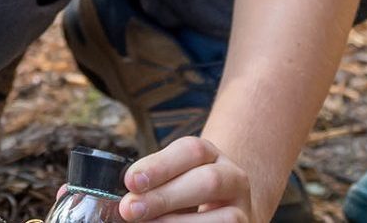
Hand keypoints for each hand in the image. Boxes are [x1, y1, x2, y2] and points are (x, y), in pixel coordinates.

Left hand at [120, 137, 256, 222]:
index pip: (192, 150)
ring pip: (222, 218)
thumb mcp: (172, 181)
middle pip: (207, 181)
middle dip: (165, 197)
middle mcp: (233, 178)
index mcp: (211, 156)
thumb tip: (124, 201)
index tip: (131, 181)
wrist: (220, 214)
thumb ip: (151, 186)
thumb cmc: (185, 197)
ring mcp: (242, 209)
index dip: (160, 165)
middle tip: (130, 209)